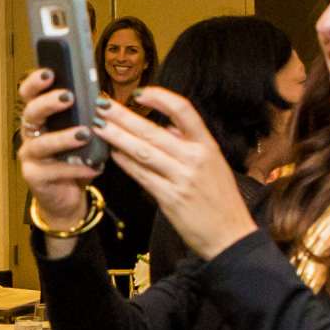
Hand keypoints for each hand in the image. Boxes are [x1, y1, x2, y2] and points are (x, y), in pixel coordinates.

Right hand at [16, 68, 97, 242]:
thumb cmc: (74, 159)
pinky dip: (76, 169)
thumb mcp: (79, 133)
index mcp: (39, 119)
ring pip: (42, 144)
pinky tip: (94, 166)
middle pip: (30, 114)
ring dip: (63, 137)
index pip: (29, 94)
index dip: (35, 82)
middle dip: (48, 103)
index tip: (50, 72)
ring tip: (84, 134)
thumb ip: (83, 116)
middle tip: (68, 97)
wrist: (66, 197)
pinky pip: (55, 171)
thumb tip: (101, 98)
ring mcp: (30, 157)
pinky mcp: (35, 177)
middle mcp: (30, 135)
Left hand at [102, 87, 259, 260]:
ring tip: (98, 126)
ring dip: (117, 137)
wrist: (231, 236)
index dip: (160, 98)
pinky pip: (142, 176)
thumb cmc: (221, 200)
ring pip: (143, 152)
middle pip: (153, 131)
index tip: (140, 93)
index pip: (183, 111)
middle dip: (123, 116)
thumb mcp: (214, 164)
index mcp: (207, 145)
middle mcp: (195, 158)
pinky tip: (112, 154)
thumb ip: (190, 144)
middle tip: (102, 105)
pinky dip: (125, 163)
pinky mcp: (170, 199)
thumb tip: (168, 127)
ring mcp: (182, 178)